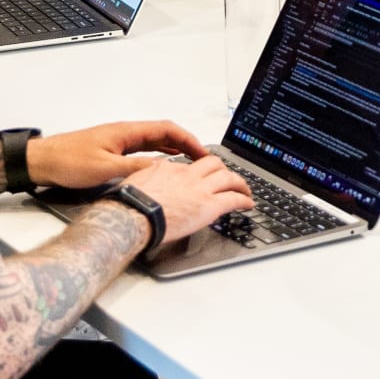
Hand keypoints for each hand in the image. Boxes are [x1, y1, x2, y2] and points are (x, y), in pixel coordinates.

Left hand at [28, 121, 209, 188]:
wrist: (42, 161)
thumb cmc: (67, 161)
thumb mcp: (105, 169)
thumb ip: (135, 168)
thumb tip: (162, 170)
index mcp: (127, 132)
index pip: (167, 129)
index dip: (188, 139)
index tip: (202, 152)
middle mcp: (125, 134)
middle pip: (164, 134)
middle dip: (186, 145)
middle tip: (202, 160)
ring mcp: (119, 142)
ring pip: (154, 143)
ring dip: (174, 151)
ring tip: (189, 165)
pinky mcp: (112, 152)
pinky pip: (143, 151)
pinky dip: (158, 157)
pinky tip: (161, 168)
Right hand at [120, 154, 253, 243]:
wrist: (134, 214)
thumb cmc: (130, 203)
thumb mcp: (137, 180)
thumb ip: (149, 176)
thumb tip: (150, 176)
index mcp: (171, 169)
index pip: (191, 165)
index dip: (201, 170)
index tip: (204, 175)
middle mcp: (189, 175)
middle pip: (215, 164)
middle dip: (224, 171)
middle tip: (229, 178)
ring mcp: (201, 189)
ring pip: (229, 178)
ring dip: (240, 183)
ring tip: (245, 190)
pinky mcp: (209, 206)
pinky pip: (234, 199)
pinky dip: (244, 200)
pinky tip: (248, 204)